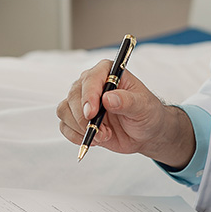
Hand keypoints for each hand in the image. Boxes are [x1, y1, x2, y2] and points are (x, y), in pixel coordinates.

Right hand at [55, 60, 194, 167]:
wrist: (144, 132)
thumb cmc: (147, 113)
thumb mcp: (144, 106)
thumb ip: (127, 101)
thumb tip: (108, 98)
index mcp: (107, 72)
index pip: (90, 79)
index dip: (88, 96)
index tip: (92, 114)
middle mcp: (90, 84)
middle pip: (72, 97)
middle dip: (84, 119)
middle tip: (104, 133)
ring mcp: (81, 101)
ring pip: (64, 111)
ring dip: (81, 129)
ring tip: (104, 136)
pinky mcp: (76, 118)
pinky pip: (64, 126)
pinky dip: (75, 136)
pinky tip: (94, 139)